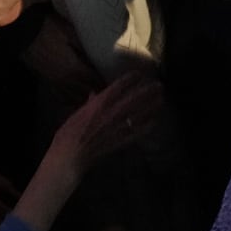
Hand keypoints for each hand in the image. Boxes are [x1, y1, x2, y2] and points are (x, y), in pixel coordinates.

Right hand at [19, 10, 101, 106]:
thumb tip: (101, 54)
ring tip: (93, 94)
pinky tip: (75, 98)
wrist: (23, 31)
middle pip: (85, 92)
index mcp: (75, 68)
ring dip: (84, 96)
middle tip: (108, 88)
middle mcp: (66, 80)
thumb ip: (85, 46)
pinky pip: (60, 96)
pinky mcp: (46, 81)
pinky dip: (69, 98)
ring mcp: (54, 82)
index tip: (116, 83)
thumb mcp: (71, 33)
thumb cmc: (49, 28)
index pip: (95, 81)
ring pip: (73, 98)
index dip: (105, 82)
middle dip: (97, 91)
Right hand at [49, 72, 164, 176]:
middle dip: (148, 90)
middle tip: (158, 85)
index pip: (119, 86)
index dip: (131, 78)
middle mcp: (112, 113)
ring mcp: (118, 127)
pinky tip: (155, 121)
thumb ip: (89, 103)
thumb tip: (95, 93)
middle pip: (135, 98)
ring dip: (152, 106)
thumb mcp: (77, 113)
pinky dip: (148, 126)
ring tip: (161, 99)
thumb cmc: (68, 134)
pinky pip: (138, 132)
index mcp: (99, 104)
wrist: (70, 156)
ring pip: (140, 114)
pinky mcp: (121, 141)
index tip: (139, 74)